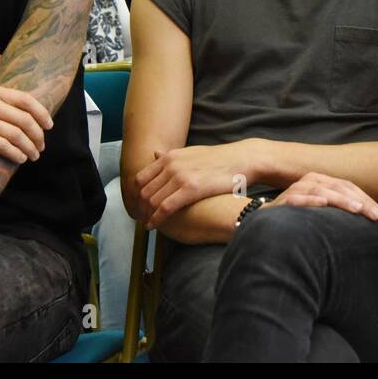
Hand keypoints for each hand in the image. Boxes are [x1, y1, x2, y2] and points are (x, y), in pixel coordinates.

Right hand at [0, 54, 51, 162]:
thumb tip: (0, 56)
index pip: (26, 99)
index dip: (42, 113)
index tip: (49, 125)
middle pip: (25, 119)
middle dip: (38, 135)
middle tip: (41, 145)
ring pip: (16, 135)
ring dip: (29, 148)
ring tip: (33, 155)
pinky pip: (2, 146)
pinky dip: (14, 154)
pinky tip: (18, 159)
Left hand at [135, 141, 257, 227]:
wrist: (242, 159)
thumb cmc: (219, 159)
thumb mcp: (191, 152)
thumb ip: (171, 156)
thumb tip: (154, 153)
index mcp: (169, 156)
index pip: (140, 178)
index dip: (135, 195)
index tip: (137, 207)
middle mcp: (171, 165)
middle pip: (143, 191)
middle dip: (139, 208)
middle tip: (141, 219)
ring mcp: (180, 176)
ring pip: (152, 200)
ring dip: (146, 215)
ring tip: (147, 224)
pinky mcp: (191, 188)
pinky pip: (165, 207)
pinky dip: (156, 218)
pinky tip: (154, 225)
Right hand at [264, 171, 377, 219]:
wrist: (263, 222)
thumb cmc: (296, 218)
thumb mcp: (319, 210)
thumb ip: (337, 209)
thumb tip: (366, 218)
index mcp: (320, 181)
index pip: (347, 186)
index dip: (365, 198)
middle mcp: (308, 182)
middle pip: (338, 186)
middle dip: (358, 200)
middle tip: (374, 215)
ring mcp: (295, 190)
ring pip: (321, 190)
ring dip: (340, 199)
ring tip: (356, 209)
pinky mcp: (282, 202)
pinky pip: (297, 199)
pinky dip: (310, 200)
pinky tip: (323, 203)